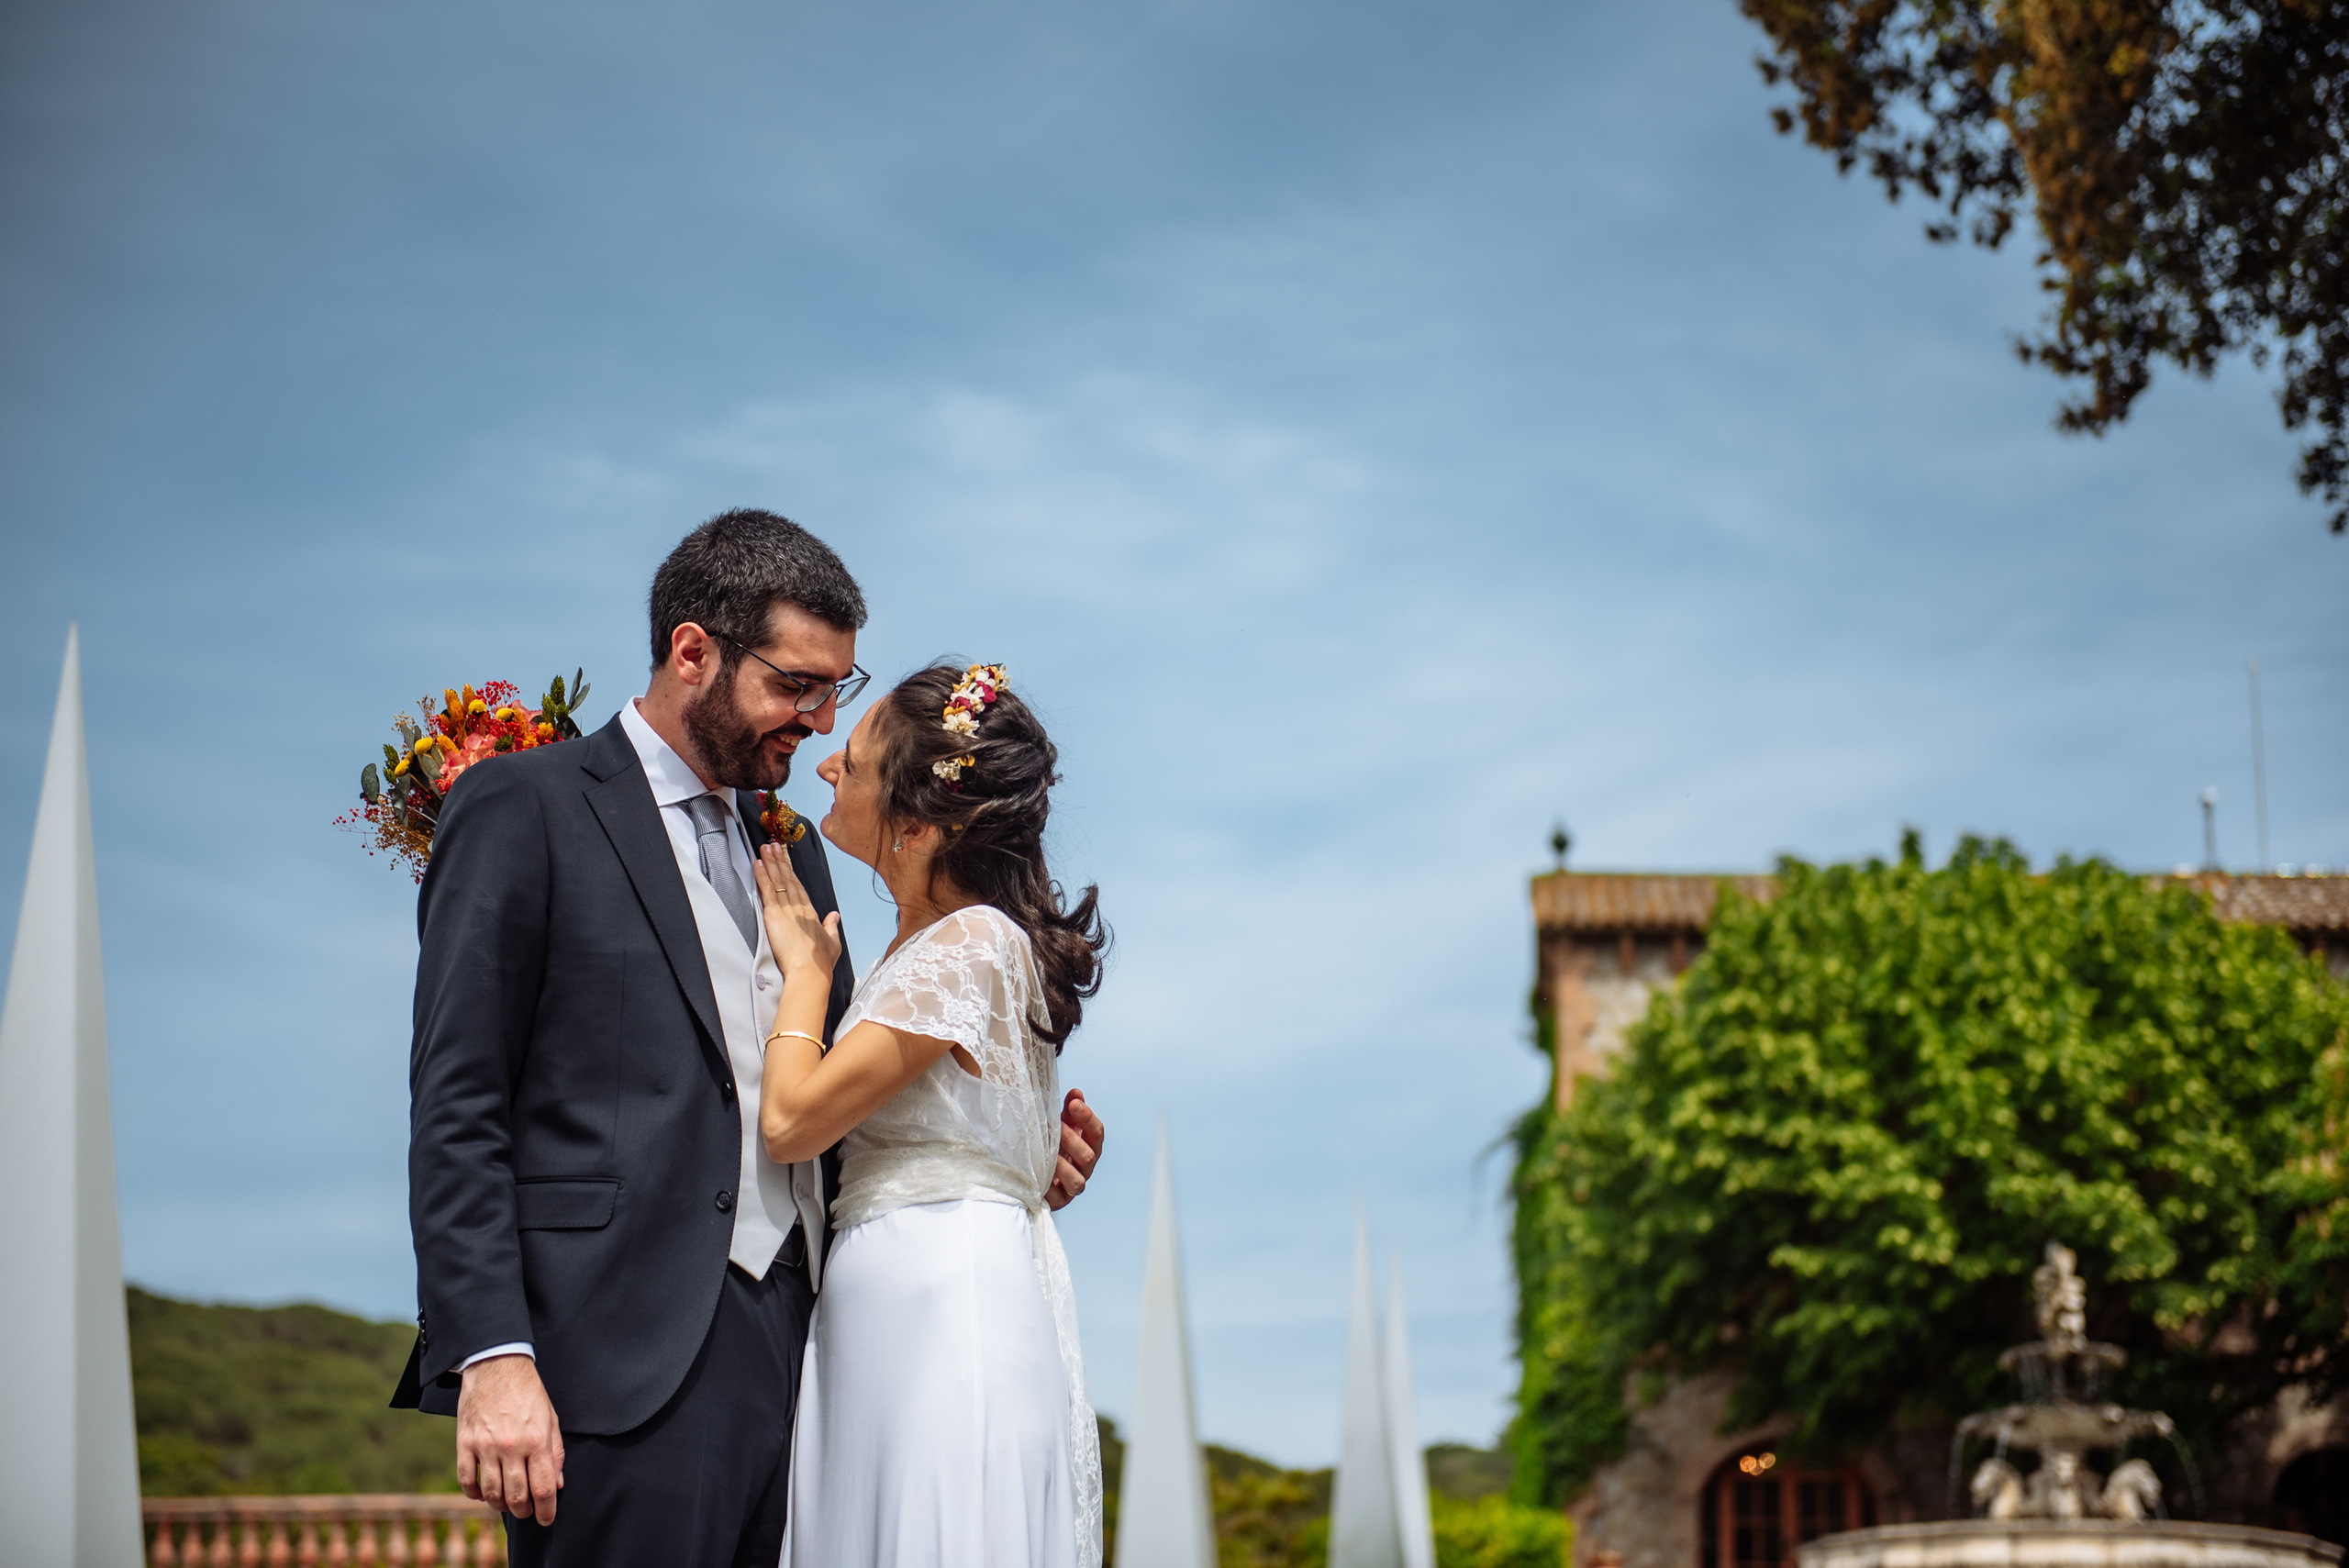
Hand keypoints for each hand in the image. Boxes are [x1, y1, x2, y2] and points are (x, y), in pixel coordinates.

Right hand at [456, 1354, 563, 1523]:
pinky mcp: (465, 1442)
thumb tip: (557, 1484)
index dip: (547, 1510)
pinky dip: (473, 1493)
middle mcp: (512, 1447)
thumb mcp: (551, 1418)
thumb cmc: (528, 1392)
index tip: (547, 1518)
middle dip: (524, 1511)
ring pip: (491, 1493)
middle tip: (527, 1511)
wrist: (497, 1365)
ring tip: (507, 1503)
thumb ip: (555, 1452)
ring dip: (500, 1505)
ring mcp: (486, 1446)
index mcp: (537, 1441)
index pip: (544, 1488)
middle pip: (516, 1496)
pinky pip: (466, 1480)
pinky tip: (482, 1493)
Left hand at [755, 842, 842, 980]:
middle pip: (788, 878)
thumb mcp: (832, 942)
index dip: (791, 872)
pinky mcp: (774, 915)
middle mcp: (799, 907)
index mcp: (810, 913)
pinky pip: (767, 890)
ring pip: (778, 880)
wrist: (810, 970)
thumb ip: (832, 926)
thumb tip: (835, 916)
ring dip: (770, 862)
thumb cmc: (820, 962)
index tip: (786, 860)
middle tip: (773, 845)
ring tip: (765, 848)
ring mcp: (787, 909)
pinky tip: (757, 864)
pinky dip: (762, 876)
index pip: (799, 887)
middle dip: (780, 860)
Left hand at [1046, 1088, 1103, 1210]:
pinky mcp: (1059, 1201)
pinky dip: (1049, 1187)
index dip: (1088, 1118)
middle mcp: (1085, 1168)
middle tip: (1056, 1126)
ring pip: (1077, 1181)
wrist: (1031, 1171)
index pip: (1097, 1133)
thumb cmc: (1049, 1143)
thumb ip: (1068, 1110)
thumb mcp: (1058, 1124)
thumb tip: (1076, 1093)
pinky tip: (1038, 1174)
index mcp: (1089, 1146)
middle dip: (1073, 1140)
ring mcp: (1073, 1187)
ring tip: (1048, 1153)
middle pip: (1089, 1157)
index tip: (1074, 1103)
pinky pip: (1058, 1198)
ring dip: (1063, 1166)